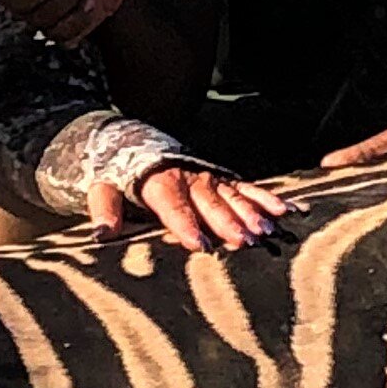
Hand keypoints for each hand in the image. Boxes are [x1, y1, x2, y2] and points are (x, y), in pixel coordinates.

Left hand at [93, 162, 282, 254]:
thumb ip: (104, 209)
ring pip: (232, 194)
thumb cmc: (118, 175)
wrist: (133, 142)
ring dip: (251, 212)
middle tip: (244, 241)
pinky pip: (246, 187)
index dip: (186, 224)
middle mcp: (188, 177)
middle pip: (209, 201)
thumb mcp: (103, 188)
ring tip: (266, 230)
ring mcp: (208, 176)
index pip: (173, 205)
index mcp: (158, 181)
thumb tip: (102, 233)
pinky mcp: (221, 178)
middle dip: (227, 221)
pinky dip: (266, 197)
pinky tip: (284, 210)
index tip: (199, 245)